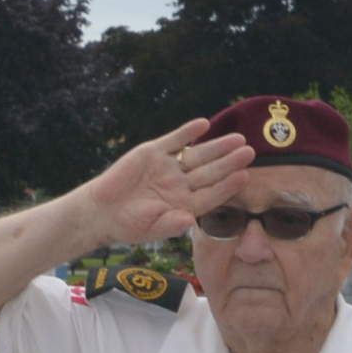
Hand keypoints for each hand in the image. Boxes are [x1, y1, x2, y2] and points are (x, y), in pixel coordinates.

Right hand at [84, 122, 253, 246]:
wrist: (101, 210)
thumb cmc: (128, 225)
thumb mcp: (150, 228)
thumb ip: (171, 224)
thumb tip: (189, 221)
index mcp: (185, 204)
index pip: (212, 194)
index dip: (228, 185)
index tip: (245, 177)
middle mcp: (181, 184)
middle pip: (210, 172)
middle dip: (230, 162)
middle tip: (249, 152)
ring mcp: (169, 167)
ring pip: (198, 154)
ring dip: (217, 146)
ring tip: (237, 139)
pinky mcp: (153, 152)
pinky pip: (175, 140)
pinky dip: (187, 132)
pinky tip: (203, 124)